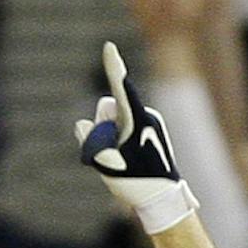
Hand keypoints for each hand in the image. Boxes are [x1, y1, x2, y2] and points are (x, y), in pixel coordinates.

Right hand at [75, 41, 196, 233]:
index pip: (122, 89)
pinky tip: (132, 160)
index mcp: (137, 122)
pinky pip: (123, 126)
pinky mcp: (150, 127)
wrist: (164, 200)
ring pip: (114, 118)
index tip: (109, 47)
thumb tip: (83, 124)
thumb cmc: (136, 184)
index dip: (113, 67)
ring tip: (127, 161)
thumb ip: (87, 139)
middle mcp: (145, 116)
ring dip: (111, 135)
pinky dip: (120, 139)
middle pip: (107, 108)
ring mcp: (149, 121)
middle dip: (102, 126)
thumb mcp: (106, 165)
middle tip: (117, 156)